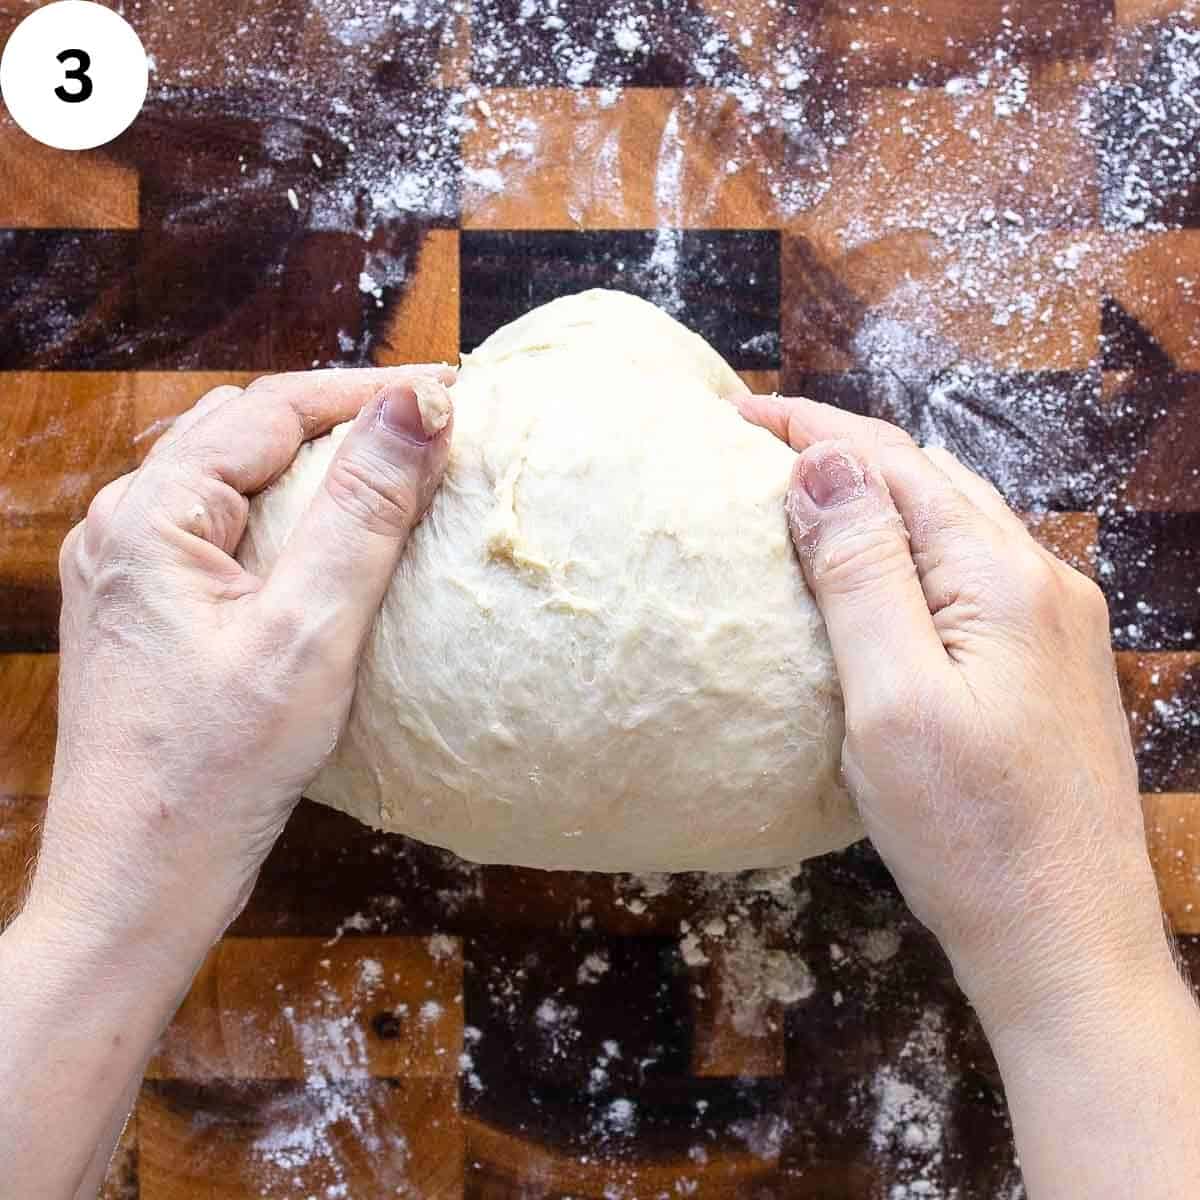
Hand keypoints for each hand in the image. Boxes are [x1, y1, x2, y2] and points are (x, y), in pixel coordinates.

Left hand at [30, 366, 453, 954]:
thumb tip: (420, 403)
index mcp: (151, 515)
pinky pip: (219, 532)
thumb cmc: (218, 770)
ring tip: (388, 477)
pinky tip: (326, 547)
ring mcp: (129, 572)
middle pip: (244, 432)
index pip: (272, 407)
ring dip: (310, 467)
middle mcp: (125, 527)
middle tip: (426, 433)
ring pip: (231, 479)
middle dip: (338, 420)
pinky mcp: (146, 614)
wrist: (136, 884)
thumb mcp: (308, 632)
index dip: (365, 392)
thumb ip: (364, 510)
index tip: (450, 396)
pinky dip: (283, 518)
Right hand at [736, 393, 1169, 1030]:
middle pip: (928, 480)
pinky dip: (909, 548)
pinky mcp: (1045, 666)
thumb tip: (825, 464)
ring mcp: (1052, 625)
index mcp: (1002, 577)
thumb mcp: (892, 700)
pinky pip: (969, 574)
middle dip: (842, 451)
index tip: (736, 414)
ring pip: (952, 523)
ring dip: (878, 497)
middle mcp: (1040, 583)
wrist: (1064, 939)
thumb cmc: (971, 835)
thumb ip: (862, 572)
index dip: (812, 428)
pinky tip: (875, 576)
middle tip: (758, 450)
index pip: (894, 464)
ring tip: (804, 499)